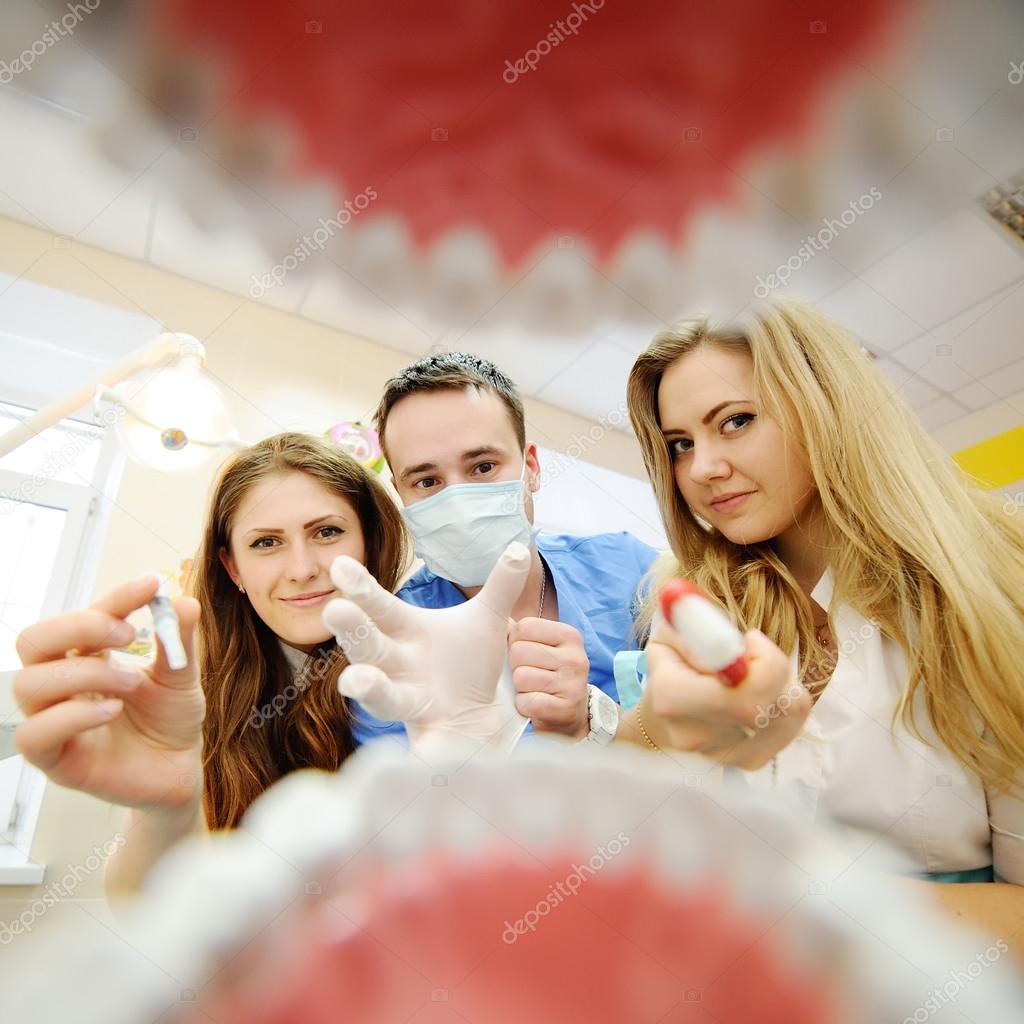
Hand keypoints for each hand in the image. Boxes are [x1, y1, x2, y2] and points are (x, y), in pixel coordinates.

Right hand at [13, 576, 204, 807]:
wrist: (180, 769)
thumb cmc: (171, 720)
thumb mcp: (181, 675)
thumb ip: (178, 640)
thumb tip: (185, 602)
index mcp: (86, 658)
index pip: (82, 618)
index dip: (114, 598)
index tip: (150, 585)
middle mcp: (62, 686)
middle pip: (32, 641)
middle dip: (79, 627)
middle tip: (129, 634)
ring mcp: (54, 721)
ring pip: (28, 684)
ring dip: (83, 673)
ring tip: (131, 682)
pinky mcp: (55, 760)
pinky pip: (33, 735)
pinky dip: (72, 716)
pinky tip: (111, 711)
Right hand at [323, 542, 531, 760]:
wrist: (478, 716)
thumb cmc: (468, 663)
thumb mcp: (488, 620)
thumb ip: (500, 586)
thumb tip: (517, 548)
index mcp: (407, 633)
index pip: (379, 607)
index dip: (360, 587)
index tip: (340, 563)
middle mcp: (397, 666)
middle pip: (369, 647)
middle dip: (352, 631)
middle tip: (335, 610)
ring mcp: (408, 702)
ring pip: (382, 697)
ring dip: (368, 688)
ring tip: (355, 681)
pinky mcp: (427, 735)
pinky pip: (419, 745)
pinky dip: (421, 751)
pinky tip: (424, 757)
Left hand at [508, 618, 589, 738]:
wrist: (563, 716)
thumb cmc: (542, 674)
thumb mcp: (538, 644)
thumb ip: (520, 626)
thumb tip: (496, 602)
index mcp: (569, 635)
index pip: (524, 627)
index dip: (513, 642)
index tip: (526, 653)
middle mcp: (576, 657)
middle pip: (519, 652)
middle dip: (515, 667)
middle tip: (530, 675)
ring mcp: (574, 684)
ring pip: (521, 678)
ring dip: (519, 689)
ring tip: (533, 690)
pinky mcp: (566, 709)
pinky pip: (527, 702)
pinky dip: (524, 707)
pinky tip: (535, 706)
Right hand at [641, 622, 808, 768]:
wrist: (661, 720)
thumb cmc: (669, 667)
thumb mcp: (670, 635)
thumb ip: (693, 624)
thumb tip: (717, 626)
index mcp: (674, 699)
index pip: (745, 690)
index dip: (764, 659)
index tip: (750, 638)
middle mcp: (698, 735)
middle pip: (768, 706)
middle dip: (775, 669)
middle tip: (757, 653)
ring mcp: (724, 756)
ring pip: (785, 716)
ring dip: (782, 685)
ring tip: (756, 674)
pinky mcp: (747, 764)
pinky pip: (788, 729)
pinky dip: (784, 704)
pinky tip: (763, 695)